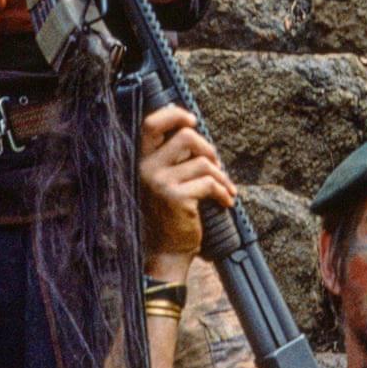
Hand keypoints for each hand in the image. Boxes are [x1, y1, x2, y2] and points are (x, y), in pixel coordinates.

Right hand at [137, 104, 233, 269]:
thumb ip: (172, 158)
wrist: (165, 253)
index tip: (192, 120)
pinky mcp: (175, 197)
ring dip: (221, 176)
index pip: (151, 124)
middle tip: (215, 165)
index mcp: (141, 161)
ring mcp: (159, 182)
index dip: (174, 114)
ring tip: (224, 188)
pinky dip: (223, 192)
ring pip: (204, 162)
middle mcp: (146, 168)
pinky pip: (210, 183)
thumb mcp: (164, 181)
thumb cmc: (168, 215)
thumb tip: (194, 130)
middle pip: (185, 136)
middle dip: (208, 148)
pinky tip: (225, 201)